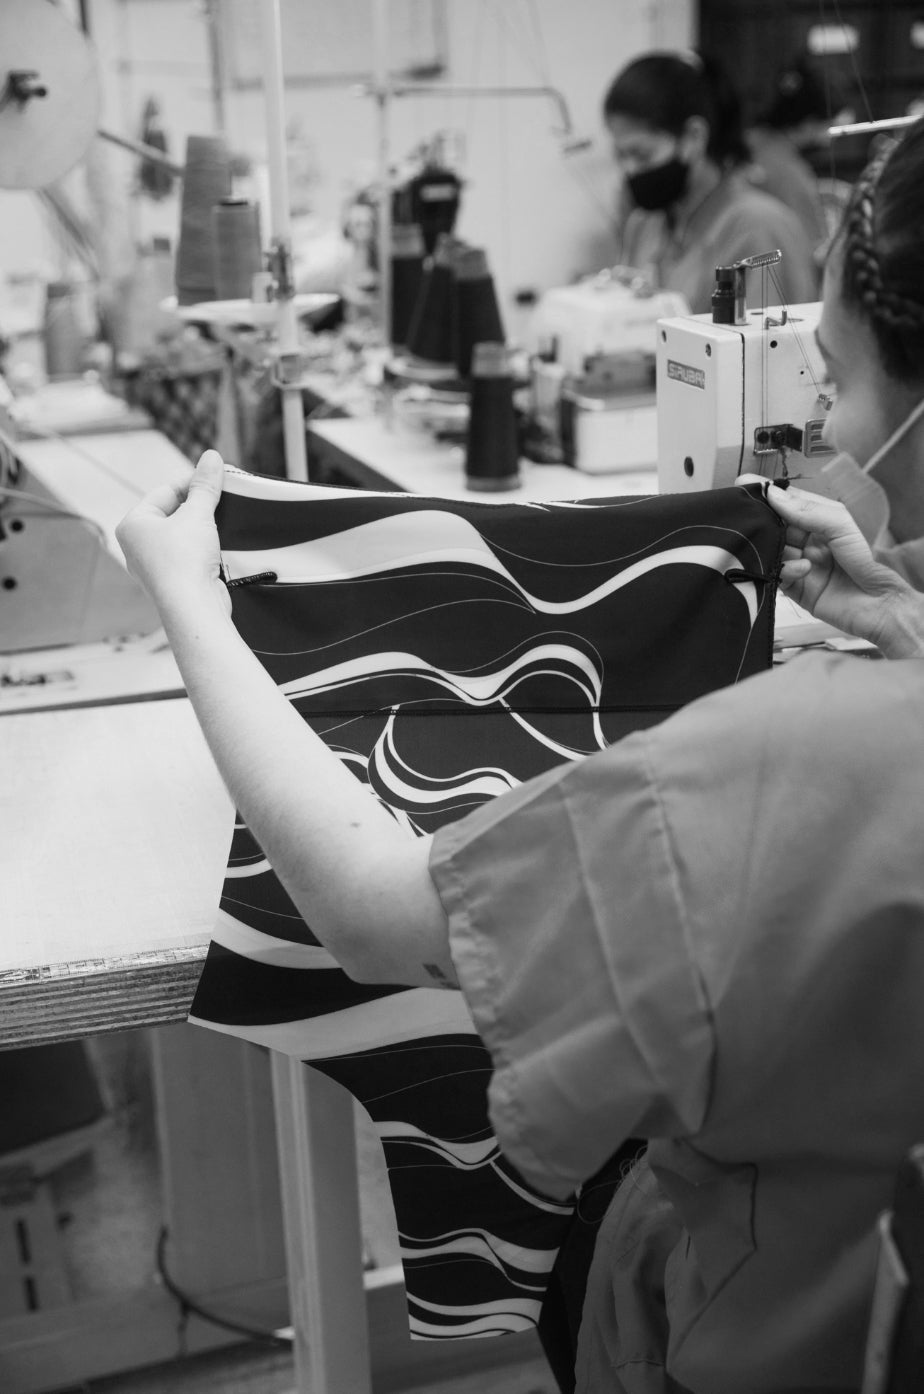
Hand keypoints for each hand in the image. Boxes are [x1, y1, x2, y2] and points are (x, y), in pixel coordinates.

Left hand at [115, 448, 230, 619]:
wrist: (193, 608)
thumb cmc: (184, 561)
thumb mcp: (198, 514)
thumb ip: (206, 485)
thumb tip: (211, 457)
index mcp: (132, 525)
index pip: (165, 492)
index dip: (193, 482)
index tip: (217, 476)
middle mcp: (137, 546)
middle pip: (174, 513)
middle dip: (199, 506)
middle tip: (223, 498)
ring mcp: (154, 567)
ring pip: (182, 536)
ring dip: (203, 528)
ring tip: (223, 521)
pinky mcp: (173, 582)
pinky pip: (189, 556)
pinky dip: (204, 549)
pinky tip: (220, 546)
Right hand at [757, 479, 923, 654]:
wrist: (877, 603)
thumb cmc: (868, 560)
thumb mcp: (841, 526)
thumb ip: (807, 510)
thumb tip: (773, 495)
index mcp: (820, 520)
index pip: (788, 502)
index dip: (767, 494)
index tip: (743, 484)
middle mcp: (807, 540)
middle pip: (775, 526)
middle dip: (764, 522)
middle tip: (748, 519)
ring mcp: (800, 563)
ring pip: (772, 550)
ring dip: (773, 548)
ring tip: (784, 548)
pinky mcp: (795, 588)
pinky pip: (777, 575)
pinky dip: (786, 570)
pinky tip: (804, 569)